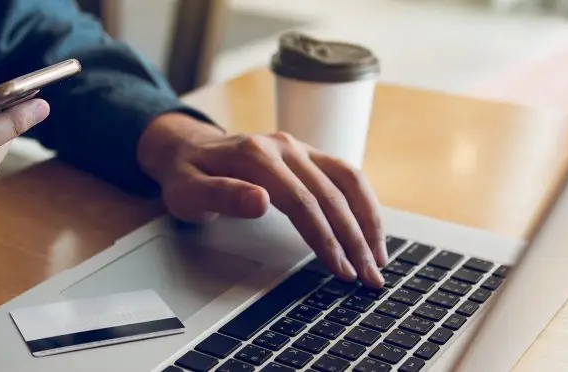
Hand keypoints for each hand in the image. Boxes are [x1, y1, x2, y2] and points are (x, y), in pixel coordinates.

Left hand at [138, 114, 386, 286]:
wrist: (187, 149)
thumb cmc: (187, 176)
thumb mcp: (188, 191)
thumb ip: (221, 196)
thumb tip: (261, 201)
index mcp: (256, 155)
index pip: (302, 202)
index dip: (325, 238)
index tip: (341, 269)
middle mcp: (284, 146)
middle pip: (331, 195)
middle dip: (355, 240)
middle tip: (369, 278)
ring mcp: (299, 148)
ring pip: (348, 181)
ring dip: (369, 220)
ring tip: (380, 259)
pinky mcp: (308, 155)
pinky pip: (346, 176)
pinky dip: (364, 204)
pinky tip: (372, 231)